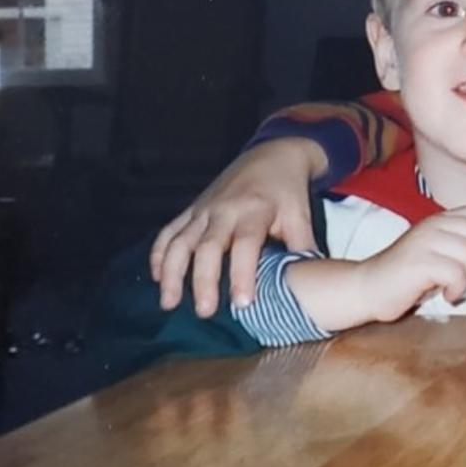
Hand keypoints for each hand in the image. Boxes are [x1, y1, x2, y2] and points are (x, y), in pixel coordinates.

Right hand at [150, 138, 325, 316]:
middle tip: (204, 312)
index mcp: (255, 211)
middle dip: (203, 280)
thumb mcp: (301, 215)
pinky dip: (158, 254)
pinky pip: (168, 231)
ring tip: (169, 303)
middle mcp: (225, 210)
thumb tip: (309, 284)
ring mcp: (203, 209)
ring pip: (180, 240)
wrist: (273, 155)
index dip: (243, 275)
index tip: (242, 304)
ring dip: (171, 272)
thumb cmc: (288, 192)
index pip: (246, 245)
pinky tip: (156, 278)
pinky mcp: (191, 209)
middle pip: (208, 247)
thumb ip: (302, 248)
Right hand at [351, 206, 465, 324]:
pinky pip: (456, 273)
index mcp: (441, 219)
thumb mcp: (437, 250)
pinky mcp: (419, 263)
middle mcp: (434, 225)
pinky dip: (457, 288)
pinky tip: (446, 294)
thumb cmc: (407, 275)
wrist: (367, 287)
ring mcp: (425, 241)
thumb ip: (461, 243)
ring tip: (454, 286)